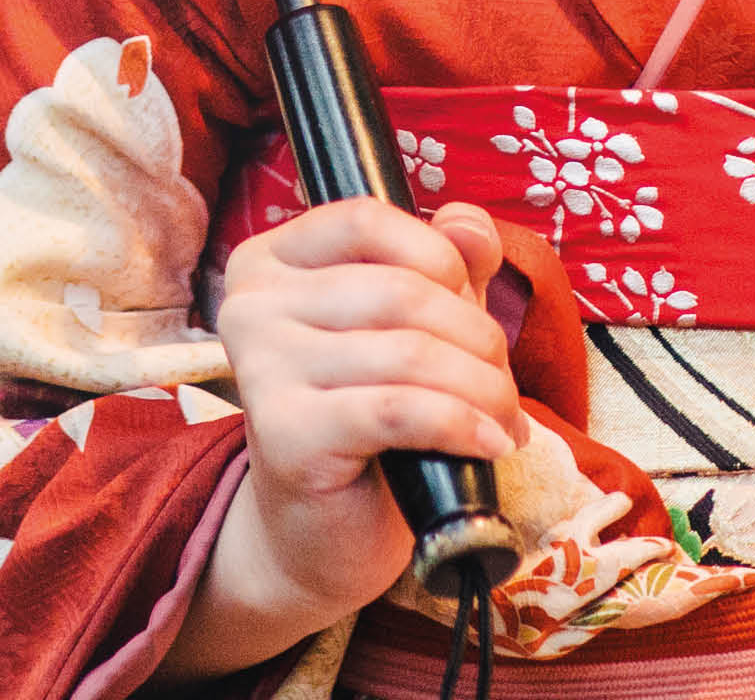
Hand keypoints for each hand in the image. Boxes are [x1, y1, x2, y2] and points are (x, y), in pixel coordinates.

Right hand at [154, 200, 524, 681]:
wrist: (318, 532)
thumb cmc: (366, 420)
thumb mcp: (411, 329)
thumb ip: (445, 266)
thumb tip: (470, 223)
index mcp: (270, 262)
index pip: (364, 220)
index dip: (438, 256)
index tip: (472, 304)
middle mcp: (250, 305)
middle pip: (399, 290)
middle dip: (477, 337)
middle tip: (504, 387)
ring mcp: (261, 368)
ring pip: (408, 352)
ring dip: (482, 389)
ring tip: (503, 421)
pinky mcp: (286, 432)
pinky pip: (400, 409)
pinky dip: (461, 424)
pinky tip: (488, 444)